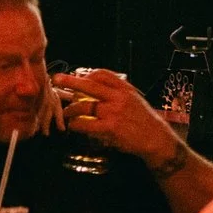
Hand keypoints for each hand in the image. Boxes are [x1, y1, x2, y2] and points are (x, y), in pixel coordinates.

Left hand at [60, 69, 178, 163]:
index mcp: (125, 89)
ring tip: (67, 113)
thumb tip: (93, 86)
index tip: (77, 76)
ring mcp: (114, 112)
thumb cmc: (143, 120)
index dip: (87, 74)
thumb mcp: (134, 99)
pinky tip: (74, 125)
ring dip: (71, 109)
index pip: (103, 74)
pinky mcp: (110, 128)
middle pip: (90, 85)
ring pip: (84, 106)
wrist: (156, 138)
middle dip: (71, 81)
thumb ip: (116, 93)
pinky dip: (76, 124)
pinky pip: (85, 124)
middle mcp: (119, 98)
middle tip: (57, 79)